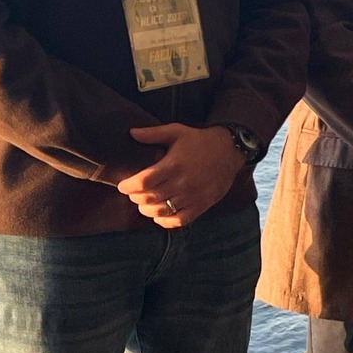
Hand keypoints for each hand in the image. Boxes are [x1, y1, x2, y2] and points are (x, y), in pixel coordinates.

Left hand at [119, 123, 240, 228]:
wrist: (229, 151)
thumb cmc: (200, 141)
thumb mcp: (177, 131)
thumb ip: (153, 134)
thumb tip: (131, 133)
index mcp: (173, 165)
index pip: (143, 182)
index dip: (128, 187)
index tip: (122, 186)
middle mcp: (182, 182)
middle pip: (149, 198)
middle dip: (135, 198)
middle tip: (132, 194)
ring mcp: (192, 196)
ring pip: (161, 211)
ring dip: (146, 210)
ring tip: (143, 204)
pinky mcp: (201, 205)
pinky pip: (179, 220)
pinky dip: (165, 221)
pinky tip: (159, 215)